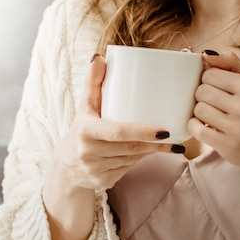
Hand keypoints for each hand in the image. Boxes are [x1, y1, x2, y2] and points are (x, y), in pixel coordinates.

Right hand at [50, 54, 181, 191]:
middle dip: (155, 144)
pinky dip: (140, 160)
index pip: (118, 132)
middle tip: (173, 136)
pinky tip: (149, 153)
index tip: (164, 130)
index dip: (142, 131)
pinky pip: (128, 169)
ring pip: (132, 159)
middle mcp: (88, 153)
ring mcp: (96, 170)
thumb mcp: (85, 106)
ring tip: (167, 143)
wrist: (65, 166)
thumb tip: (99, 57)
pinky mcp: (103, 182)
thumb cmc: (81, 129)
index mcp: (85, 131)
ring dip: (151, 151)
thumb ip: (93, 82)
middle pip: (130, 148)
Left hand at [188, 51, 239, 170]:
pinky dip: (195, 127)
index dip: (207, 81)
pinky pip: (197, 129)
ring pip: (198, 110)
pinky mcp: (227, 146)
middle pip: (201, 92)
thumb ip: (231, 63)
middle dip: (203, 98)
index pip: (209, 74)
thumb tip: (205, 54)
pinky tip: (205, 126)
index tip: (215, 89)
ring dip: (200, 113)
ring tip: (212, 116)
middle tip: (213, 104)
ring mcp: (236, 128)